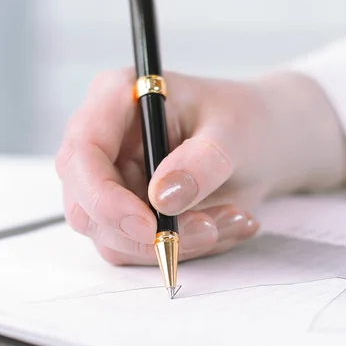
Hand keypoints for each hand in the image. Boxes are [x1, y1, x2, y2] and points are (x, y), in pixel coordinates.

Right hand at [55, 68, 345, 264]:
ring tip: (232, 219)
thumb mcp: (235, 131)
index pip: (82, 152)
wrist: (264, 140)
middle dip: (146, 231)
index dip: (105, 196)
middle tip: (209, 229)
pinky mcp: (127, 208)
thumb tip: (162, 198)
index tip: (151, 226)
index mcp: (117, 98)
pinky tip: (223, 224)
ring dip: (175, 241)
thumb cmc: (247, 120)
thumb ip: (202, 162)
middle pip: (87, 203)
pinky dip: (182, 247)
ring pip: (114, 235)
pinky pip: (139, 246)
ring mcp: (113, 177)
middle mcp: (106, 139)